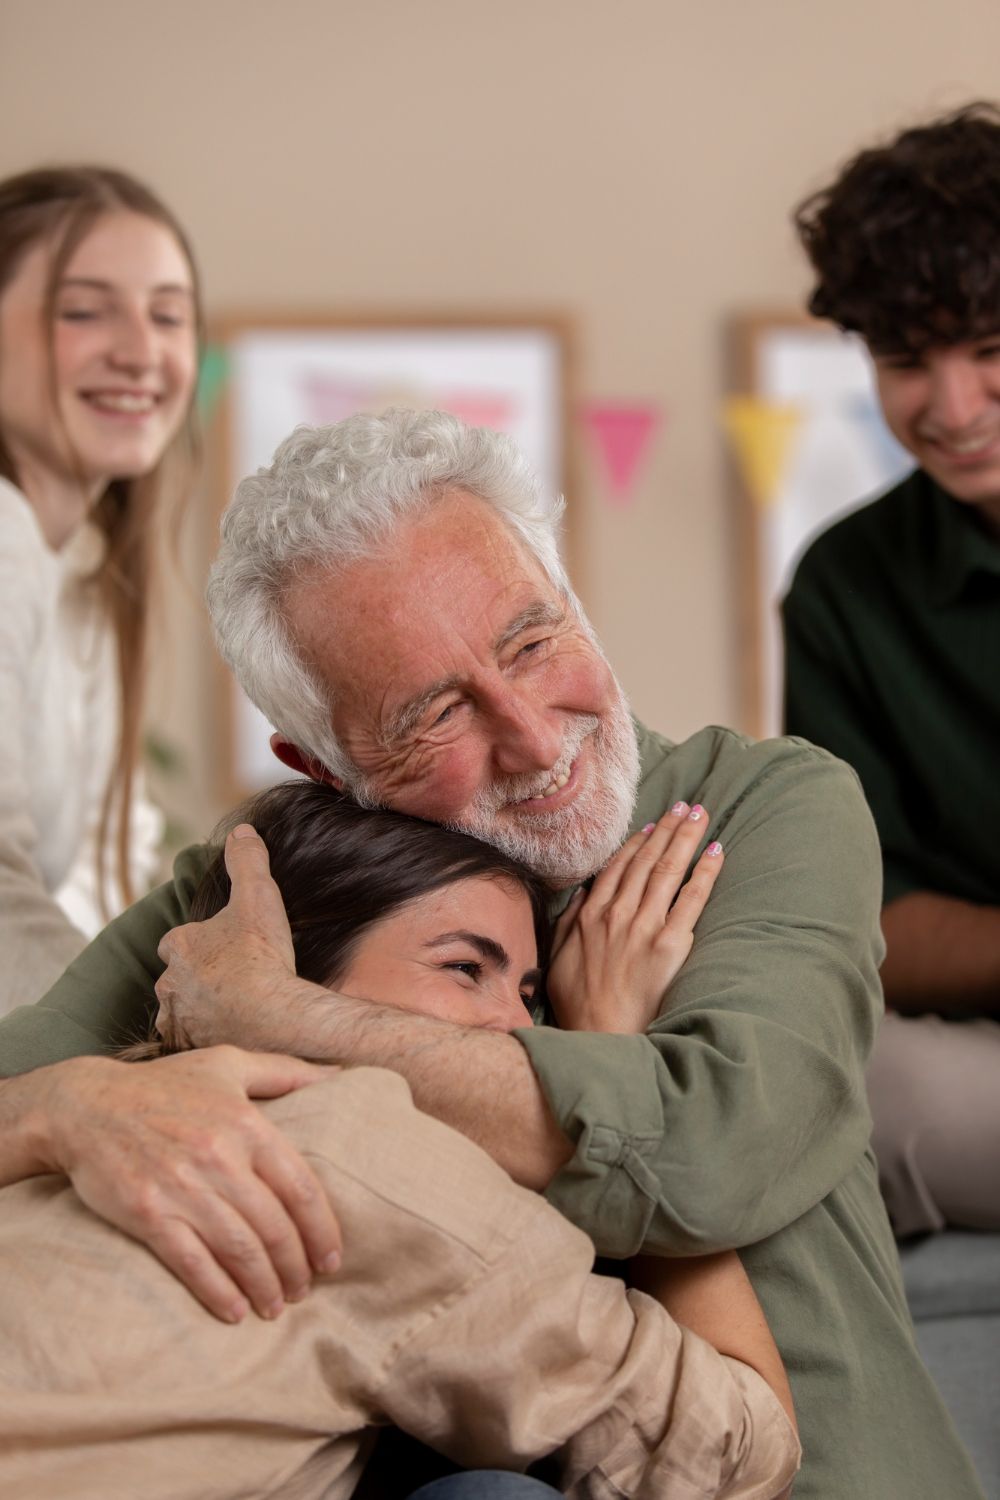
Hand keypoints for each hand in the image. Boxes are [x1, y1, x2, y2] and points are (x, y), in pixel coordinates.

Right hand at [36, 1045, 342, 1321]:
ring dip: (265, 1286)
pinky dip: (219, 1293)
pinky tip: (236, 1311)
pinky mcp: (148, 1214)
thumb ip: (286, 1071)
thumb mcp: (227, 1064)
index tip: (331, 1258)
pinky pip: (193, 1263)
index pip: (301, 1188)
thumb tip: (340, 1076)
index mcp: (247, 1124)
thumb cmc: (163, 1085)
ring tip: (276, 1306)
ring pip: (240, 1251)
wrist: (85, 1105)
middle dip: (296, 1267)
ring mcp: (183, 1189)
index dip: (322, 1230)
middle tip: (304, 1290)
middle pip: (275, 1228)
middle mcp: (220, 1157)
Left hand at [156, 825, 300, 1049]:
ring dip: (199, 1010)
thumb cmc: (262, 958)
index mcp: (180, 946)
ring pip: (181, 1012)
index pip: (178, 942)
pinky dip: (205, 1038)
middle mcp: (169, 985)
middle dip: (196, 979)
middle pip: (177, 979)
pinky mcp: (187, 1049)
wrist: (272, 1018)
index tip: (226, 948)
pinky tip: (230, 1036)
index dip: (201, 944)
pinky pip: (190, 1042)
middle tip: (232, 981)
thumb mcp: (259, 897)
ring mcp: (177, 1020)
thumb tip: (242, 831)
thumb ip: (248, 861)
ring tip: (233, 1012)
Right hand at [547, 801, 723, 1032]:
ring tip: (700, 815)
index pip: (619, 867)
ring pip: (669, 869)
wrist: (600, 1036)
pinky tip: (716, 850)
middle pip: (648, 860)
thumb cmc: (579, 1004)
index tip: (652, 824)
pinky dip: (705, 871)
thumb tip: (580, 895)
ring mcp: (644, 926)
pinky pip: (692, 898)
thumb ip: (569, 922)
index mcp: (590, 914)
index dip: (638, 842)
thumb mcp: (559, 958)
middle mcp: (618, 913)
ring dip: (686, 837)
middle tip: (685, 805)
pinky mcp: (669, 944)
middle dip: (667, 828)